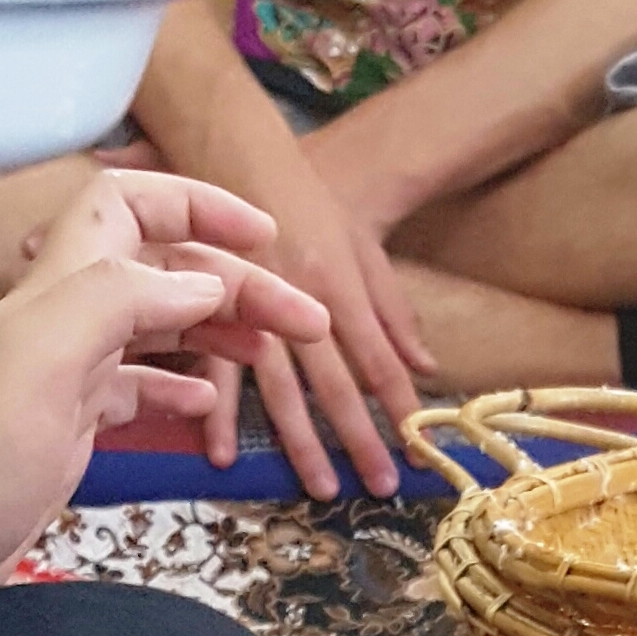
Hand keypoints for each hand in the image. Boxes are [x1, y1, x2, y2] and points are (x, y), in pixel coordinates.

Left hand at [0, 169, 328, 591]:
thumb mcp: (36, 362)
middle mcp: (66, 322)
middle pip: (167, 273)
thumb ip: (117, 302)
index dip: (200, 206)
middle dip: (239, 285)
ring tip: (275, 358)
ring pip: (161, 330)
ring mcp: (66, 378)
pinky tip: (209, 410)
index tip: (266, 239)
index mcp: (63, 290)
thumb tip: (200, 281)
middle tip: (307, 324)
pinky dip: (182, 391)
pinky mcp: (65, 432)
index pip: (134, 205)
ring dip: (221, 334)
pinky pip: (137, 392)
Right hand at [182, 109, 437, 499]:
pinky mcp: (209, 308)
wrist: (241, 147)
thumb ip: (394, 310)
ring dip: (301, 442)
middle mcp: (301, 304)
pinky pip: (214, 368)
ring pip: (281, 389)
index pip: (380, 362)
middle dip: (359, 441)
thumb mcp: (363, 245)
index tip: (416, 454)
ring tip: (319, 488)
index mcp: (341, 289)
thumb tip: (427, 366)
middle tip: (377, 488)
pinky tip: (223, 455)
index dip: (399, 410)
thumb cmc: (311, 195)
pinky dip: (219, 413)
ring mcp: (252, 309)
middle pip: (336, 386)